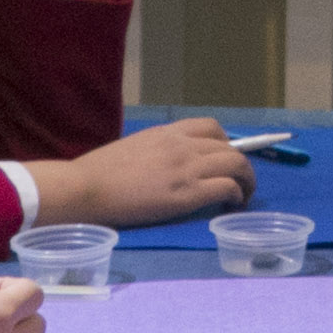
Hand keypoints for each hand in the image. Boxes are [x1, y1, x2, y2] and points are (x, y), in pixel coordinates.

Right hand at [30, 115, 254, 228]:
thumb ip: (156, 151)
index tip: (223, 159)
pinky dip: (237, 195)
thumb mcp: (133, 148)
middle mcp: (182, 146)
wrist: (86, 187)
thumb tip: (168, 165)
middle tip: (239, 183)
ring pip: (236, 165)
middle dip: (242, 165)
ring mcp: (186, 169)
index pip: (210, 127)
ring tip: (243, 196)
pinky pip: (227, 188)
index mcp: (167, 133)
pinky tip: (232, 205)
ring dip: (247, 181)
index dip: (225, 143)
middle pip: (230, 147)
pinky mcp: (187, 194)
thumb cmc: (99, 172)